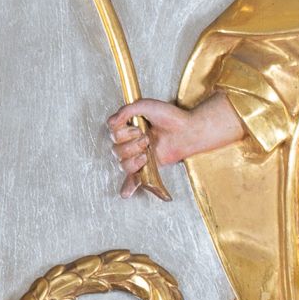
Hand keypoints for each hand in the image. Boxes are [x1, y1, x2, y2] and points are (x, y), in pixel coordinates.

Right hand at [111, 94, 234, 190]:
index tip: (138, 128)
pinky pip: (132, 180)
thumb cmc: (169, 116)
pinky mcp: (146, 167)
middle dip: (132, 144)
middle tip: (147, 138)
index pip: (113, 132)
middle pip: (116, 150)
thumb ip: (126, 110)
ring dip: (134, 158)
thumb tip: (111, 122)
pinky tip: (126, 194)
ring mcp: (137, 156)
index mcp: (127, 127)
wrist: (186, 130)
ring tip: (148, 151)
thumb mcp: (145, 105)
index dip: (123, 131)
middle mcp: (129, 143)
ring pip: (122, 164)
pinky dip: (128, 187)